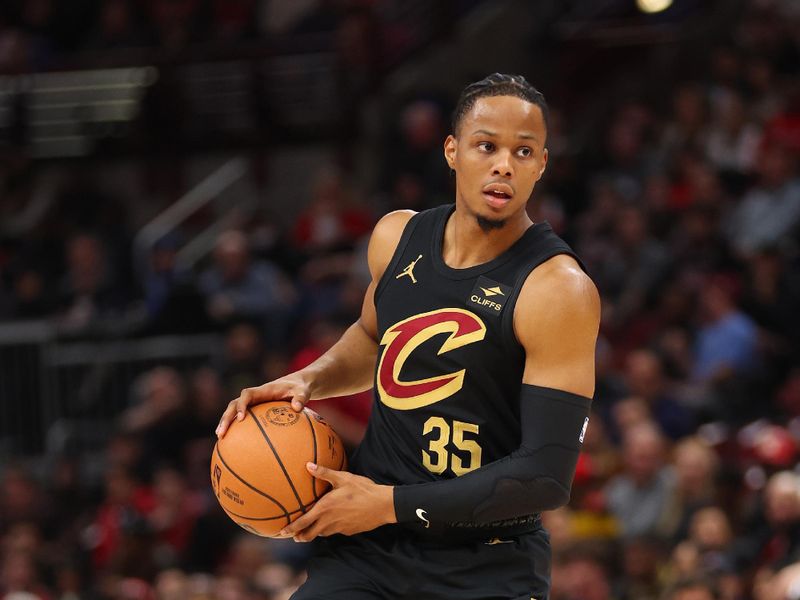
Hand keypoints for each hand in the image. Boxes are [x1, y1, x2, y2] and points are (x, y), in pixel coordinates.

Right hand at [216, 372, 310, 436]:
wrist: (298, 385)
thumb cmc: (300, 388)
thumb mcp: (303, 391)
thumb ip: (301, 398)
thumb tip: (297, 408)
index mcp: (264, 390)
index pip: (247, 395)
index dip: (242, 405)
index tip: (241, 418)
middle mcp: (255, 396)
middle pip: (234, 404)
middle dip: (226, 417)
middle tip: (221, 432)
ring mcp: (254, 403)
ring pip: (234, 411)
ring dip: (226, 422)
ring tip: (220, 438)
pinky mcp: (255, 410)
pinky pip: (243, 418)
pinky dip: (237, 428)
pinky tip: (234, 443)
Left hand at [280, 463, 396, 541]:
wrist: (382, 505)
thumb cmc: (362, 489)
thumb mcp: (343, 478)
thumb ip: (324, 472)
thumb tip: (307, 465)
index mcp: (325, 508)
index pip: (303, 522)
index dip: (291, 529)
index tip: (281, 532)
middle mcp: (329, 521)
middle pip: (309, 534)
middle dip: (300, 536)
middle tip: (293, 536)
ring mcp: (339, 528)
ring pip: (322, 534)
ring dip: (315, 532)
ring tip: (311, 529)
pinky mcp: (348, 531)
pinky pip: (335, 531)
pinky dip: (330, 529)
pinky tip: (334, 522)